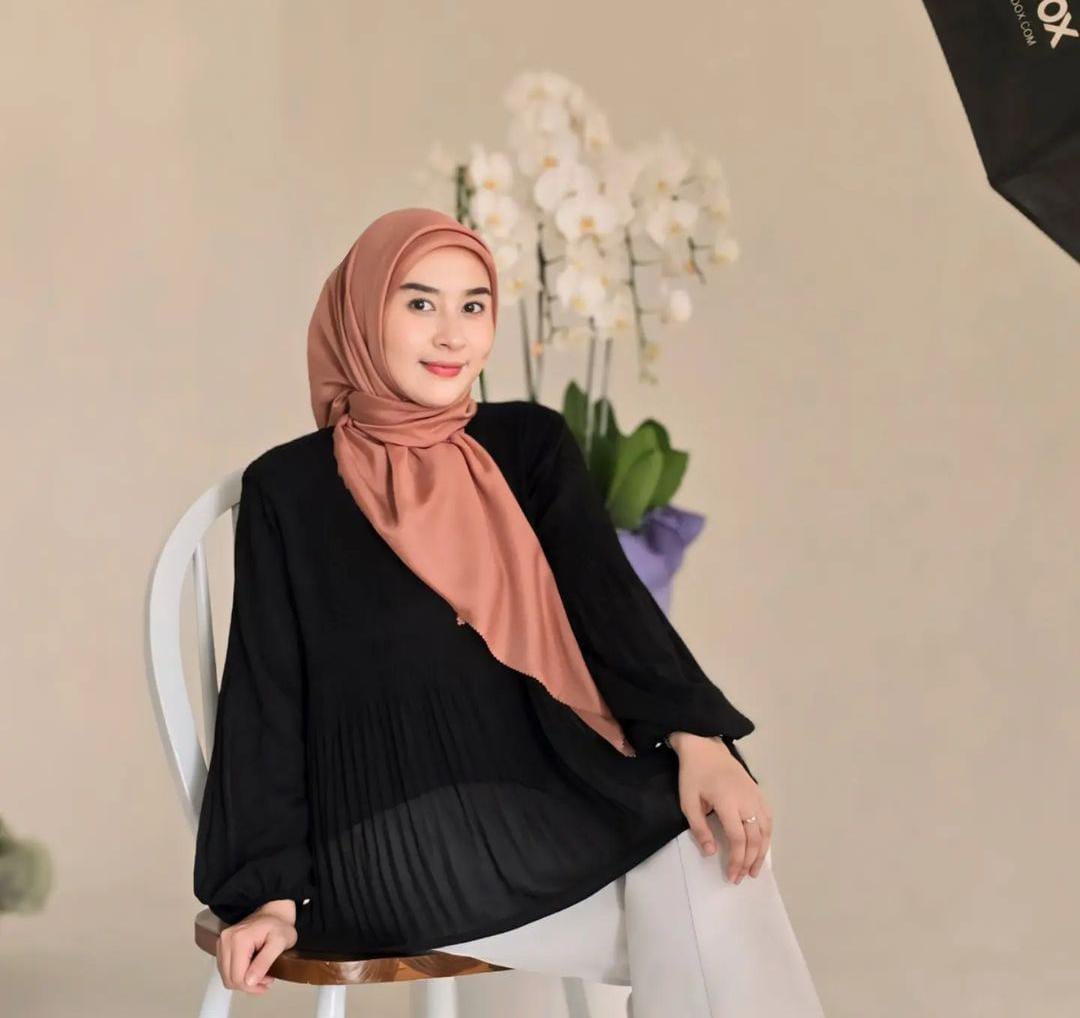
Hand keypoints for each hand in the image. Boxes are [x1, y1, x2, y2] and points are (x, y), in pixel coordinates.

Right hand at [216, 899, 296, 993]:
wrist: (274, 913)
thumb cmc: (279, 925)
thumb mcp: (280, 942)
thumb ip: (265, 962)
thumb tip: (249, 981)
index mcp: (239, 939)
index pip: (237, 977)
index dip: (252, 986)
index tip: (267, 982)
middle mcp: (226, 940)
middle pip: (230, 979)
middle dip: (248, 985)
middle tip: (266, 979)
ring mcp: (222, 942)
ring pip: (226, 977)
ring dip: (243, 981)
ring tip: (261, 974)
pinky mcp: (222, 946)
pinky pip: (226, 970)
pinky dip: (238, 975)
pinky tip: (252, 969)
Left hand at [669, 732, 772, 882]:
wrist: (705, 747)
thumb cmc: (693, 774)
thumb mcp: (688, 801)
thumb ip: (700, 828)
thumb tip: (711, 853)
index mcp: (728, 803)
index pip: (739, 839)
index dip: (737, 860)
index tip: (732, 875)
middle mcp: (747, 800)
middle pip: (755, 838)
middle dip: (750, 861)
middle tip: (743, 877)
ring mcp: (755, 795)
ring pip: (766, 830)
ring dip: (762, 852)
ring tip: (755, 869)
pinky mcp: (758, 791)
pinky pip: (768, 818)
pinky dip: (768, 835)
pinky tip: (762, 846)